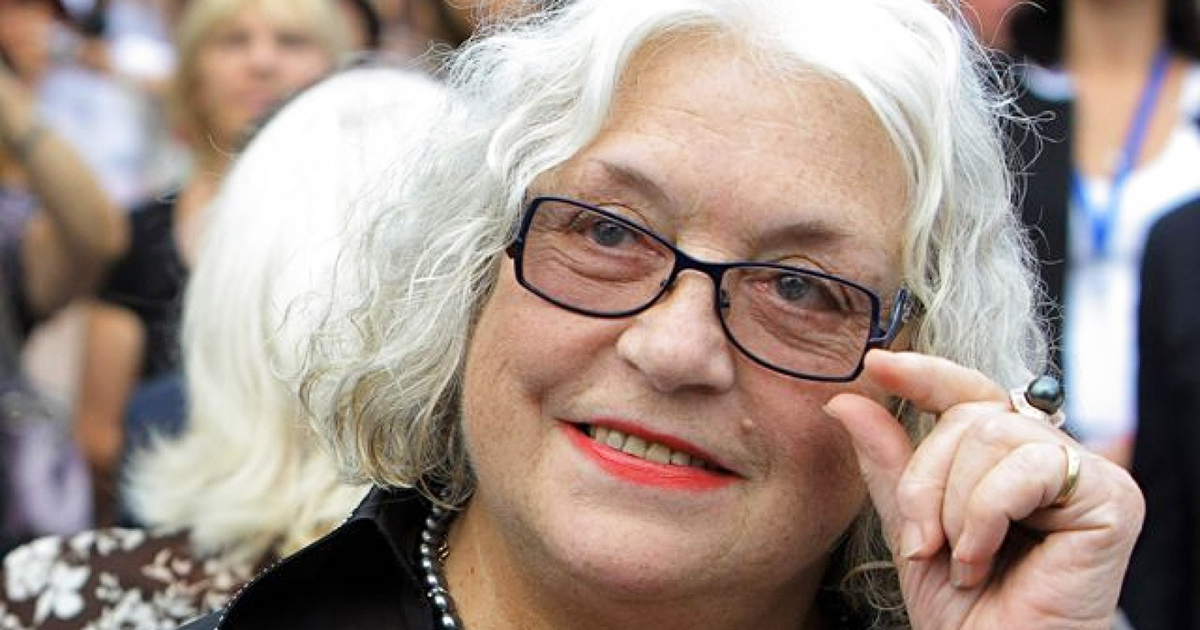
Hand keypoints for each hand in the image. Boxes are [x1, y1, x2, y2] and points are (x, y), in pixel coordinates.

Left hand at [825, 350, 1143, 629]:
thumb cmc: (967, 613)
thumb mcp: (913, 527)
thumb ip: (890, 464)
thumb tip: (849, 402)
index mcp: (1007, 461)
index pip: (969, 393)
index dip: (924, 374)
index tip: (876, 365)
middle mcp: (1050, 459)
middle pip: (970, 416)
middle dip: (926, 482)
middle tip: (923, 542)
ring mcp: (1085, 476)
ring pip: (992, 436)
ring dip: (955, 507)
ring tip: (960, 559)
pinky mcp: (1111, 498)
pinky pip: (1026, 467)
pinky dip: (985, 515)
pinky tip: (981, 559)